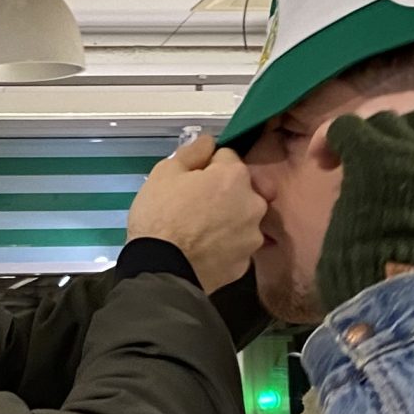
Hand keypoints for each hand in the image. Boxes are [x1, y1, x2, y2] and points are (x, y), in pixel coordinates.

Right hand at [128, 133, 265, 291]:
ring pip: (240, 217)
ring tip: (198, 231)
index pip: (226, 156)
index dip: (206, 166)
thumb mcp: (164, 173)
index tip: (189, 180)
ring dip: (226, 219)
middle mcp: (253, 203)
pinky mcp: (245, 263)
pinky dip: (224, 245)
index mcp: (235, 176)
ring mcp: (252, 236)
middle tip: (192, 206)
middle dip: (221, 193)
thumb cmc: (160, 217)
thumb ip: (192, 152)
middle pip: (239, 188)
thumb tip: (208, 142)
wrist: (161, 271)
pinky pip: (236, 245)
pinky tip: (203, 249)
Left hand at [312, 108, 413, 311]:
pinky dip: (328, 137)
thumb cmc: (405, 258)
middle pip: (411, 108)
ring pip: (378, 114)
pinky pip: (346, 124)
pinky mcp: (372, 151)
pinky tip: (322, 161)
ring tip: (335, 159)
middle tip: (359, 147)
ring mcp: (405, 147)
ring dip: (356, 132)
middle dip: (384, 123)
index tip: (400, 145)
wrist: (389, 277)